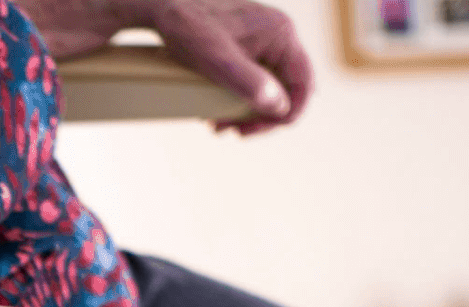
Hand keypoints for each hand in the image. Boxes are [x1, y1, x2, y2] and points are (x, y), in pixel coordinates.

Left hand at [139, 0, 313, 136]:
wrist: (164, 7)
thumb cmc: (189, 28)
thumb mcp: (218, 60)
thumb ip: (250, 82)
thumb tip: (280, 106)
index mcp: (281, 35)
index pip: (303, 83)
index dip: (288, 114)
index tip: (256, 130)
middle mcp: (279, 35)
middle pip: (287, 89)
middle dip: (262, 117)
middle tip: (233, 132)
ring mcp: (265, 39)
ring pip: (270, 87)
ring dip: (248, 112)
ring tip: (219, 125)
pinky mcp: (249, 45)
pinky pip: (256, 79)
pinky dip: (240, 99)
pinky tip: (217, 110)